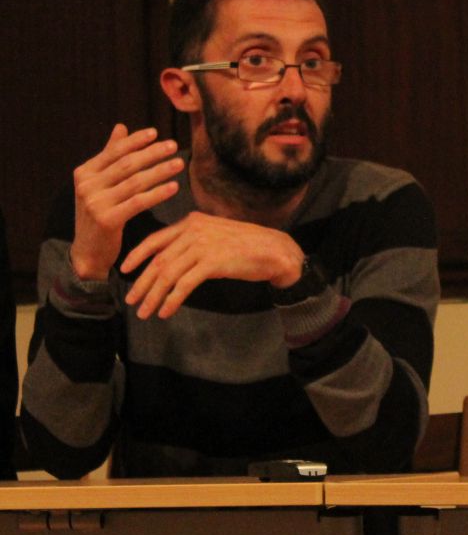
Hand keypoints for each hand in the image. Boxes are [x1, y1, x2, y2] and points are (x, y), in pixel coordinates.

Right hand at [69, 124, 182, 280]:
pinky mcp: (107, 220)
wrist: (89, 251)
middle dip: (152, 153)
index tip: (156, 133)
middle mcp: (87, 185)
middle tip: (174, 146)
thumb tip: (121, 126)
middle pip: (127, 164)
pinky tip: (174, 187)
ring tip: (179, 164)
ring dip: (160, 171)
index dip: (135, 141)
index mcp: (84, 173)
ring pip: (135, 182)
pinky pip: (138, 202)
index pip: (114, 151)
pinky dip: (158, 193)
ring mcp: (95, 202)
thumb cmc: (100, 213)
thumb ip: (109, 156)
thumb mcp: (100, 184)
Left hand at [120, 211, 304, 318]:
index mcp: (192, 221)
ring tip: (145, 312)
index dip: (137, 255)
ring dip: (153, 296)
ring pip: (168, 274)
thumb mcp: (216, 235)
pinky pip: (184, 285)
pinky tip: (166, 311)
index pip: (156, 239)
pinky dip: (172, 300)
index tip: (124, 270)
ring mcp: (203, 246)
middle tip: (131, 300)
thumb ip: (194, 241)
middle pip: (159, 260)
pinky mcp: (212, 263)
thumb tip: (173, 259)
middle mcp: (194, 231)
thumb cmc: (248, 245)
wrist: (275, 250)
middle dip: (142, 283)